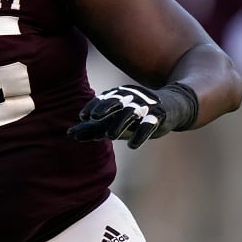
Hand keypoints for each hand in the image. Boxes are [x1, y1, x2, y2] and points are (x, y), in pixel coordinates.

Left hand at [67, 83, 197, 148]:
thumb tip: (69, 134)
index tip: (82, 116)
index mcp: (119, 96)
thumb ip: (93, 128)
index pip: (104, 99)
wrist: (171, 107)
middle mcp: (132, 98)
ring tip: (110, 136)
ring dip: (120, 123)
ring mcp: (147, 106)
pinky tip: (132, 145)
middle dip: (104, 108)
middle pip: (116, 101)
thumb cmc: (135, 116)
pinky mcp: (160, 116)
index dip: (93, 106)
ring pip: (131, 113)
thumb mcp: (114, 121)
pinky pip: (150, 124)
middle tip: (93, 118)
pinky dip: (141, 134)